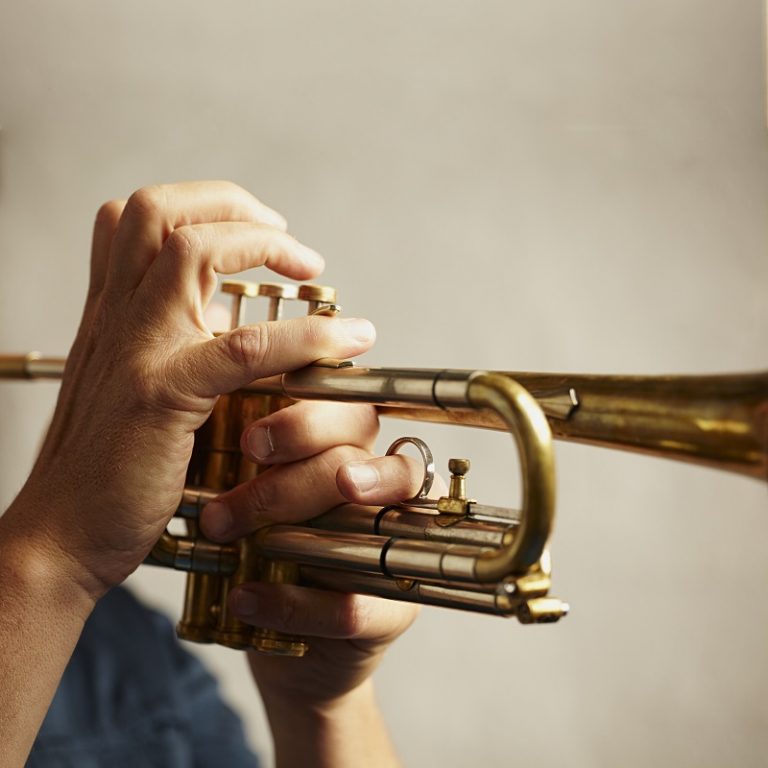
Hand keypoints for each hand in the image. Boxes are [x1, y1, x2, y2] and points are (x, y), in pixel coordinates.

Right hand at [5, 181, 376, 602]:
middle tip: (286, 236)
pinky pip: (243, 347)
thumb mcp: (131, 386)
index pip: (138, 216)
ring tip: (311, 268)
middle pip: (158, 210)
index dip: (204, 205)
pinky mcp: (162, 396)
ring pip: (194, 253)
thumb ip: (169, 340)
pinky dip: (303, 335)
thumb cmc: (102, 466)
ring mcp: (135, 350)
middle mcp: (116, 317)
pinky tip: (345, 339)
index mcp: (110, 312)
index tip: (258, 231)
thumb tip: (223, 313)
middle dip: (233, 204)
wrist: (61, 534)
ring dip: (267, 247)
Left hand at [200, 401, 429, 765]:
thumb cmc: (265, 550)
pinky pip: (354, 605)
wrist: (279, 638)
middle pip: (359, 466)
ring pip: (369, 528)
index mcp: (357, 453)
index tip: (252, 441)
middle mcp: (385, 495)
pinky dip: (294, 602)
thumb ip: (254, 450)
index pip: (353, 417)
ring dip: (298, 537)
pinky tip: (245, 598)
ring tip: (246, 544)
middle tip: (232, 505)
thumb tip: (210, 399)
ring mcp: (397, 551)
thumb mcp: (254, 492)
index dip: (309, 422)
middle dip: (293, 479)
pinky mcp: (393, 612)